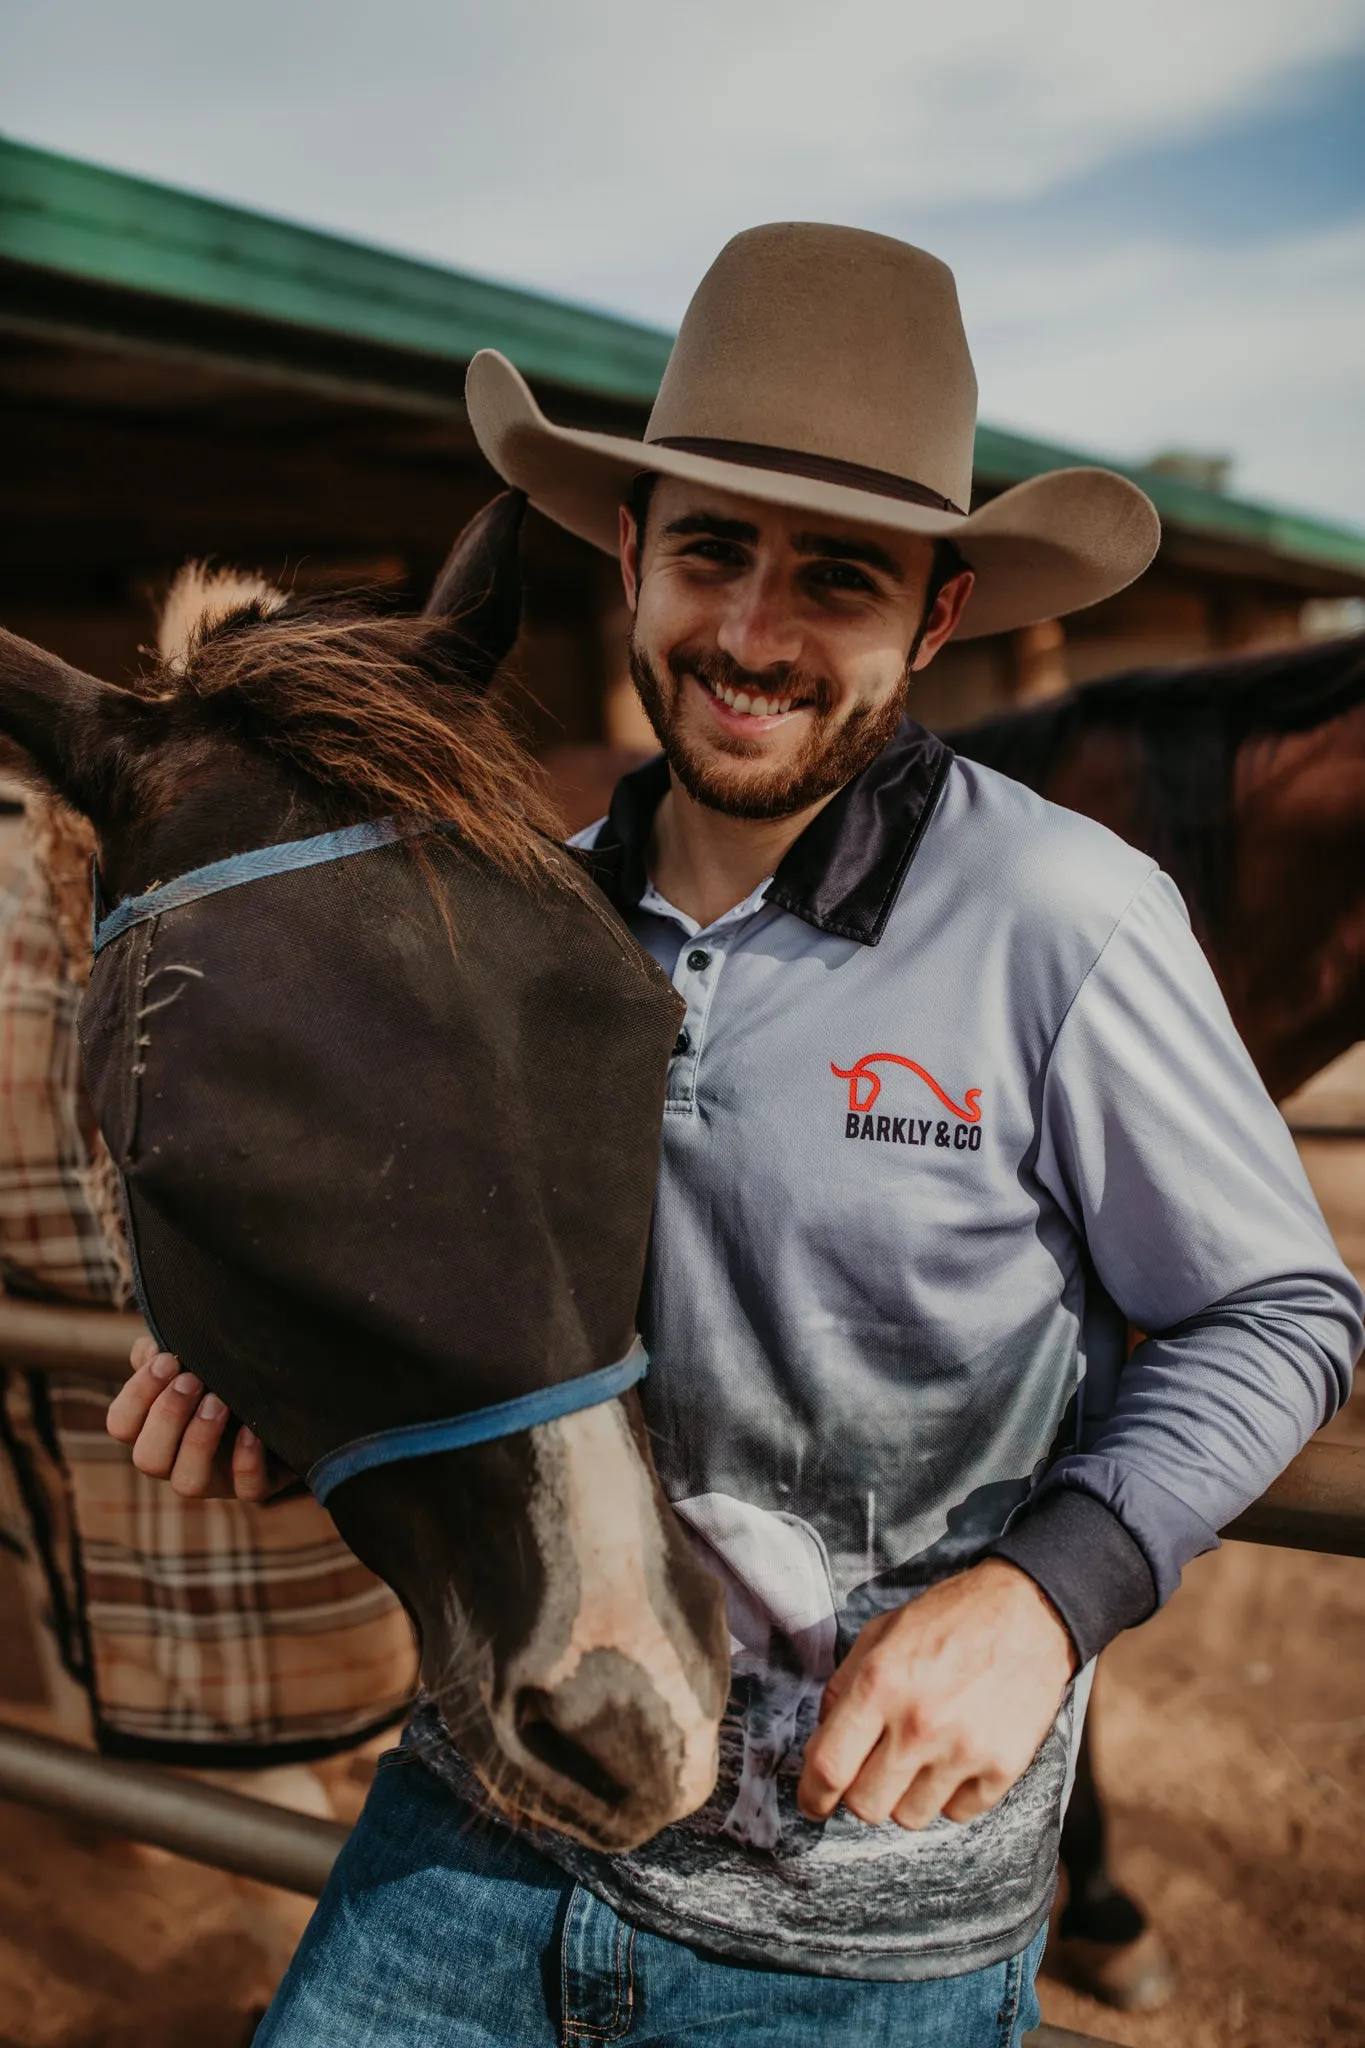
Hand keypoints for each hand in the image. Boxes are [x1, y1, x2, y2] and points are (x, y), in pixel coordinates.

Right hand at [106, 1334, 285, 1500]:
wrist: (285, 1404)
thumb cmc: (224, 1379)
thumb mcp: (194, 1362)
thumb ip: (165, 1354)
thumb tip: (151, 1350)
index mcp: (155, 1430)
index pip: (121, 1425)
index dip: (137, 1395)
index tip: (167, 1360)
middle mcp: (178, 1461)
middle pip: (147, 1459)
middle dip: (167, 1416)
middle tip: (192, 1380)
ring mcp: (217, 1479)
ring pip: (188, 1483)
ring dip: (199, 1440)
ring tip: (219, 1402)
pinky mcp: (256, 1485)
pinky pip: (248, 1490)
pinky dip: (248, 1461)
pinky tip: (254, 1431)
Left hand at [797, 1559, 1076, 1829]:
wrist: (1028, 1612)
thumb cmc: (948, 1619)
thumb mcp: (880, 1632)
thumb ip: (844, 1686)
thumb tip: (825, 1740)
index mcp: (879, 1684)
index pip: (828, 1767)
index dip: (812, 1794)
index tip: (814, 1802)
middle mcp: (918, 1723)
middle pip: (866, 1806)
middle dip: (861, 1793)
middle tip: (873, 1769)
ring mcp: (963, 1750)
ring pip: (910, 1817)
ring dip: (907, 1795)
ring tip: (921, 1756)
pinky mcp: (1003, 1767)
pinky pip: (958, 1813)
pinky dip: (951, 1794)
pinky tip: (956, 1756)